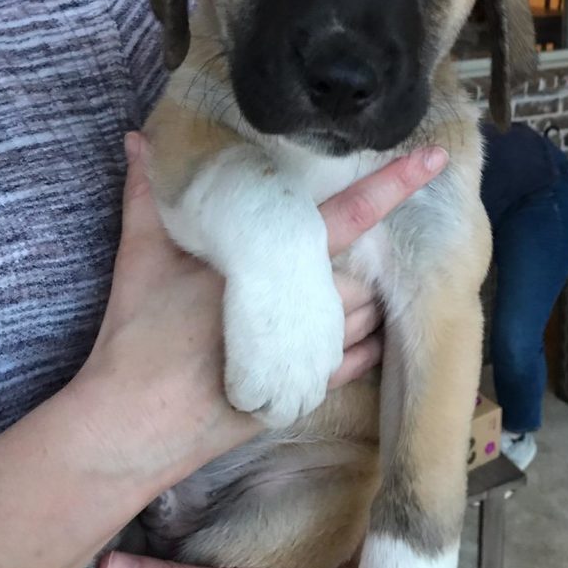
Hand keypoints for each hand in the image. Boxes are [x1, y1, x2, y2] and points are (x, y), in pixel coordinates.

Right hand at [73, 133, 448, 485]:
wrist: (134, 426)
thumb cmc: (139, 336)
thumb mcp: (142, 258)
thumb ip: (148, 195)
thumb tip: (137, 141)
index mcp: (274, 264)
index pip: (350, 214)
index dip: (394, 184)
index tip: (433, 158)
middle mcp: (306, 307)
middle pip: (365, 269)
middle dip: (368, 254)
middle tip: (358, 241)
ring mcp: (311, 353)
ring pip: (369, 313)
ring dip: (371, 296)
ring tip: (354, 281)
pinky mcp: (307, 391)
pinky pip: (360, 360)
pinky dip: (370, 342)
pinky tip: (366, 331)